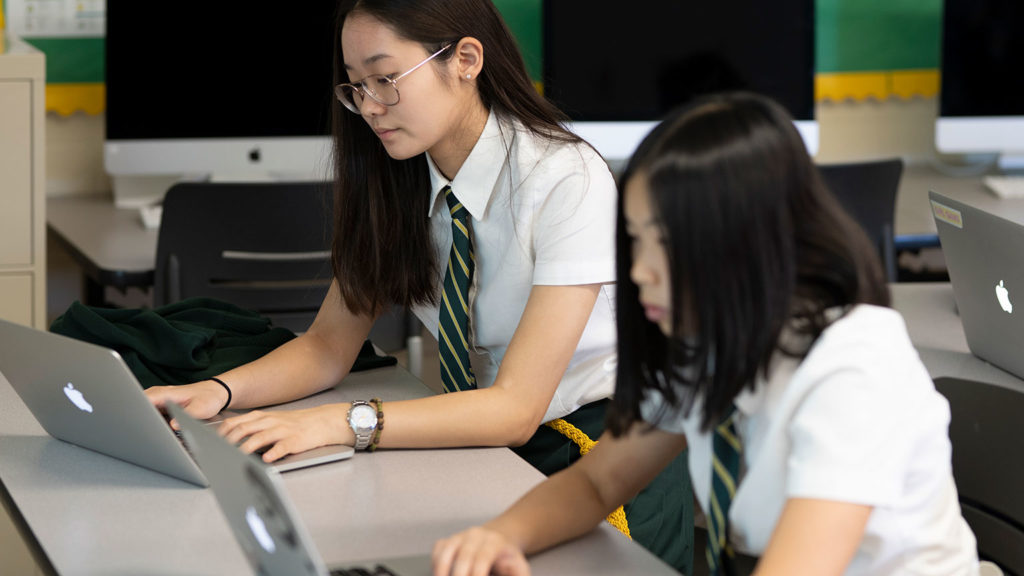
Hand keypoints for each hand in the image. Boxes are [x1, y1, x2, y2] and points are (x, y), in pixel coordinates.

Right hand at [145, 380, 228, 424]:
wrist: (215, 392)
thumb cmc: (209, 397)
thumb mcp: (201, 407)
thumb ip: (187, 415)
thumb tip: (173, 425)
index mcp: (164, 393)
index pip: (140, 401)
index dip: (137, 413)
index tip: (139, 424)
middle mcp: (158, 394)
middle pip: (138, 407)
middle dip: (139, 420)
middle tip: (146, 433)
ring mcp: (159, 399)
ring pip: (144, 412)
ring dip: (146, 422)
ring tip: (153, 432)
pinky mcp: (161, 405)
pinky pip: (151, 414)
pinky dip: (152, 422)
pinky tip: (159, 429)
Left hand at [217, 404, 347, 462]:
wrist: (324, 422)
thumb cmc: (297, 425)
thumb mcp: (274, 421)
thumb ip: (255, 428)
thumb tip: (231, 440)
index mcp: (263, 417)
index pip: (235, 422)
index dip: (220, 433)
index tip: (209, 443)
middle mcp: (270, 422)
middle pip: (243, 429)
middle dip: (227, 442)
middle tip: (216, 454)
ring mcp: (283, 431)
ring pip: (259, 437)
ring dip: (245, 448)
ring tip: (235, 459)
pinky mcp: (296, 441)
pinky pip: (282, 447)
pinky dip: (273, 453)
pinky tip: (266, 460)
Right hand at [433, 526, 529, 575]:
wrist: (499, 539)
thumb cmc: (508, 559)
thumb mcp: (519, 567)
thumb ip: (516, 572)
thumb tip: (508, 569)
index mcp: (494, 542)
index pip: (483, 559)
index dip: (477, 575)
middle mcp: (475, 536)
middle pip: (463, 557)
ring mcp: (459, 537)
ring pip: (445, 550)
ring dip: (441, 571)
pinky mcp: (448, 540)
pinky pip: (437, 550)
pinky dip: (435, 564)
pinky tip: (441, 574)